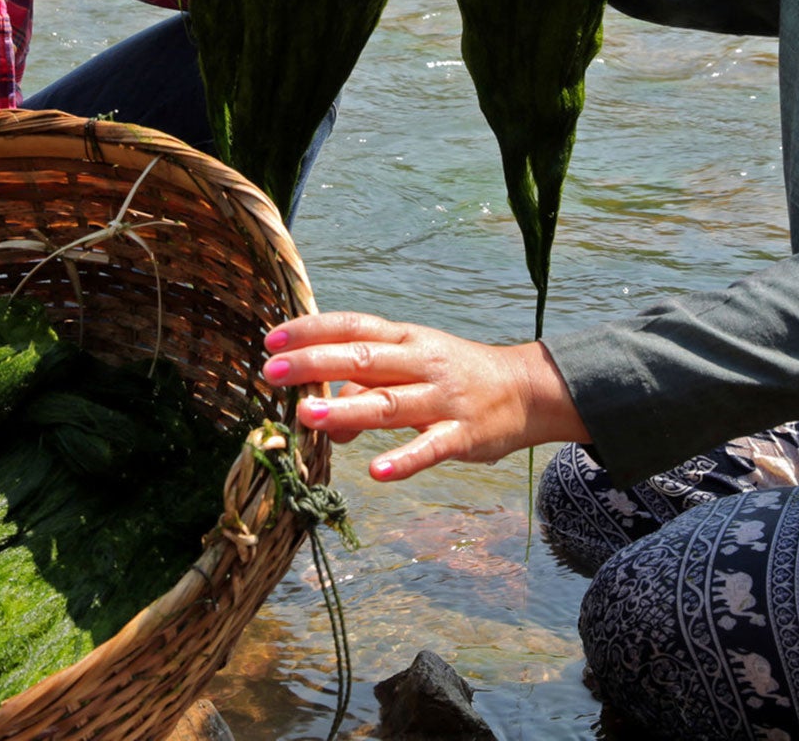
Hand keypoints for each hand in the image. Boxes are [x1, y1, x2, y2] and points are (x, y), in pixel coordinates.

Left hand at [260, 312, 589, 480]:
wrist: (527, 389)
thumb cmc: (454, 374)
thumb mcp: (413, 363)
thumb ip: (366, 383)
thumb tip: (321, 410)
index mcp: (406, 339)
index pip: (353, 326)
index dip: (312, 330)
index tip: (272, 339)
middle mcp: (421, 362)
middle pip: (362, 360)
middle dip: (314, 364)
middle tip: (271, 372)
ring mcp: (443, 399)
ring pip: (388, 403)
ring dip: (346, 409)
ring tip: (306, 416)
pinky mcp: (462, 435)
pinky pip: (430, 449)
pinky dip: (404, 460)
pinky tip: (377, 472)